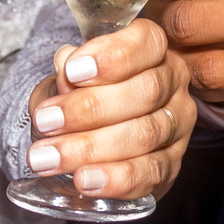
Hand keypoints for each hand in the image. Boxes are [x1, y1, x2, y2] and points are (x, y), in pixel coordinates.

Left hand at [25, 18, 193, 199]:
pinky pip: (150, 174)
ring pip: (144, 135)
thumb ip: (68, 71)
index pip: (146, 44)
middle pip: (145, 92)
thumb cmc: (84, 91)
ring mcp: (177, 127)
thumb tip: (66, 67)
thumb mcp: (71, 75)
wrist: (95, 130)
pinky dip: (115, 179)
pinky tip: (84, 180)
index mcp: (154, 50)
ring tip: (48, 157)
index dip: (112, 57)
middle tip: (46, 121)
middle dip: (90, 108)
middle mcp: (173, 84)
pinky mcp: (172, 166)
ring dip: (91, 148)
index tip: (72, 71)